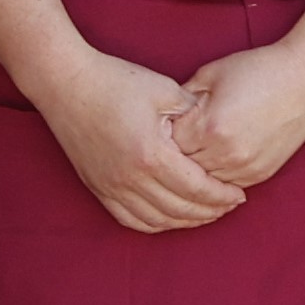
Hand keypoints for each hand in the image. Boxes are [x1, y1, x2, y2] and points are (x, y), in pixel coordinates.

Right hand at [34, 44, 244, 233]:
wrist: (65, 83)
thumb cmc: (115, 81)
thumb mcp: (165, 90)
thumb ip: (195, 113)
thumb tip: (217, 131)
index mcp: (151, 154)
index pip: (197, 189)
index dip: (222, 196)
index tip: (239, 195)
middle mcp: (130, 178)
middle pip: (181, 210)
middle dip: (210, 211)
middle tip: (228, 206)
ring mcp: (111, 186)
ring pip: (157, 220)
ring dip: (185, 221)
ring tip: (205, 213)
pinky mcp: (97, 187)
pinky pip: (130, 219)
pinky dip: (155, 223)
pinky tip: (170, 216)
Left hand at [171, 12, 304, 190]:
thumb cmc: (258, 69)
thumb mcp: (210, 74)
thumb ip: (181, 98)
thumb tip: (159, 117)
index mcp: (211, 127)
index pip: (168, 146)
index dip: (161, 135)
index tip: (159, 126)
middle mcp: (228, 154)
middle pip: (183, 168)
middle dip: (174, 155)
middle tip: (168, 141)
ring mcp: (246, 168)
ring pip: (203, 183)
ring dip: (194, 169)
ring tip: (190, 150)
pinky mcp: (261, 175)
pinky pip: (226, 186)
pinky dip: (215, 175)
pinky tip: (211, 158)